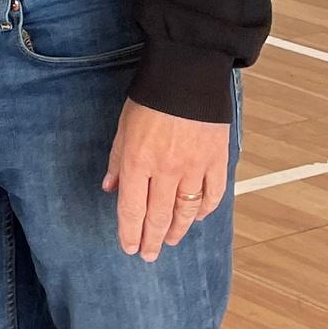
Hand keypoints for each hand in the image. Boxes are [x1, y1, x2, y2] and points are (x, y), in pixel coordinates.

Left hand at [101, 100, 230, 260]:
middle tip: (148, 255)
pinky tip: (198, 217)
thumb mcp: (124, 127)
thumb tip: (110, 189)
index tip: (129, 248)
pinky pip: (212, 194)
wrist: (188, 73)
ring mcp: (194, 167)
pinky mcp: (216, 160)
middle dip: (151, 240)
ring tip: (170, 241)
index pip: (132, 210)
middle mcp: (165, 170)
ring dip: (177, 230)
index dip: (129, 234)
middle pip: (158, 217)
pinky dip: (205, 209)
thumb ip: (118, 160)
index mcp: (138, 162)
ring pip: (186, 211)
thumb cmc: (151, 97)